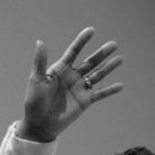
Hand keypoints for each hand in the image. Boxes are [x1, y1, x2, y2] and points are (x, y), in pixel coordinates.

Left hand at [18, 27, 122, 142]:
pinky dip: (110, 90)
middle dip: (101, 54)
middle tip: (113, 45)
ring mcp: (79, 88)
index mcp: (60, 70)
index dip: (82, 41)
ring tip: (119, 59)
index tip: (91, 30)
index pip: (73, 52)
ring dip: (108, 68)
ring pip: (97, 75)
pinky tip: (120, 86)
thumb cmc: (34, 102)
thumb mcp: (36, 81)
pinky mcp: (85, 101)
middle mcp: (72, 77)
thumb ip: (40, 62)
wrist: (39, 124)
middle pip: (89, 62)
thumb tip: (39, 42)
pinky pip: (100, 94)